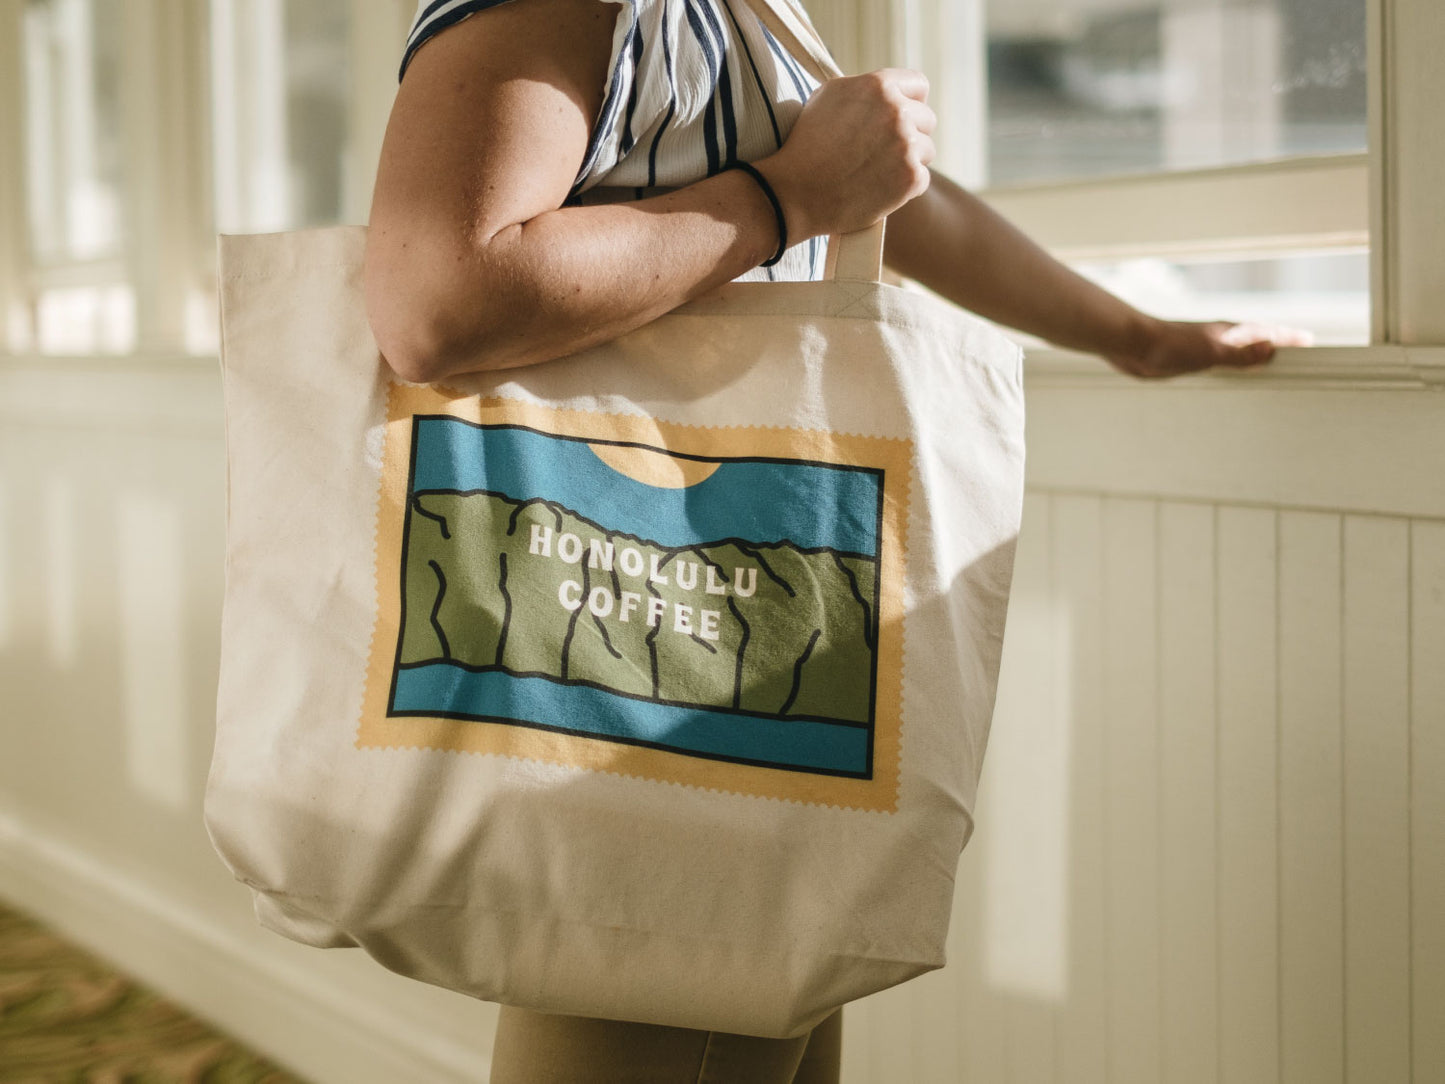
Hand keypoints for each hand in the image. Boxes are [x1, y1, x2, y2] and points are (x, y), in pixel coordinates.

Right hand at [755, 69, 935, 241]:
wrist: (796, 192)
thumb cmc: (806, 145)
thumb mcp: (827, 97)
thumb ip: (862, 87)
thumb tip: (885, 89)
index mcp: (879, 86)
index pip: (919, 85)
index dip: (911, 101)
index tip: (902, 117)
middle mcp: (897, 112)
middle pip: (927, 119)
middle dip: (911, 134)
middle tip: (884, 152)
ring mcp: (907, 145)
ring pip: (927, 151)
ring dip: (909, 162)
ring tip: (878, 172)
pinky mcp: (911, 178)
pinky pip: (922, 179)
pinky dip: (904, 188)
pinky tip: (879, 189)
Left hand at [1105, 318, 1316, 378]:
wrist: (1132, 345)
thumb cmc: (1168, 345)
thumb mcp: (1209, 352)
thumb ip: (1239, 354)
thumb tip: (1271, 350)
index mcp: (1230, 334)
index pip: (1268, 334)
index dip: (1288, 338)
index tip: (1310, 342)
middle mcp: (1222, 338)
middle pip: (1257, 341)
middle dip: (1278, 346)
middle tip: (1299, 354)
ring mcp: (1208, 349)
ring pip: (1240, 354)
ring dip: (1256, 359)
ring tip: (1273, 369)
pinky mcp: (1191, 360)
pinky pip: (1222, 365)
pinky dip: (1234, 369)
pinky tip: (1232, 379)